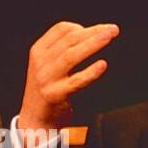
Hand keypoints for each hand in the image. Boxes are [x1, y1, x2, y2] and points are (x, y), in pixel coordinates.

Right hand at [18, 21, 117, 137]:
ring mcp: (47, 79)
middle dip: (93, 32)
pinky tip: (102, 65)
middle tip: (113, 29)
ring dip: (93, 44)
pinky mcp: (55, 95)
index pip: (60, 29)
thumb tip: (91, 33)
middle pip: (69, 40)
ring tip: (110, 37)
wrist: (34, 120)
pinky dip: (90, 72)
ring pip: (71, 56)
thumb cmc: (47, 89)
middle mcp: (40, 62)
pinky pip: (76, 82)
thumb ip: (62, 49)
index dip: (82, 27)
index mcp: (38, 51)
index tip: (99, 30)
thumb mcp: (47, 65)